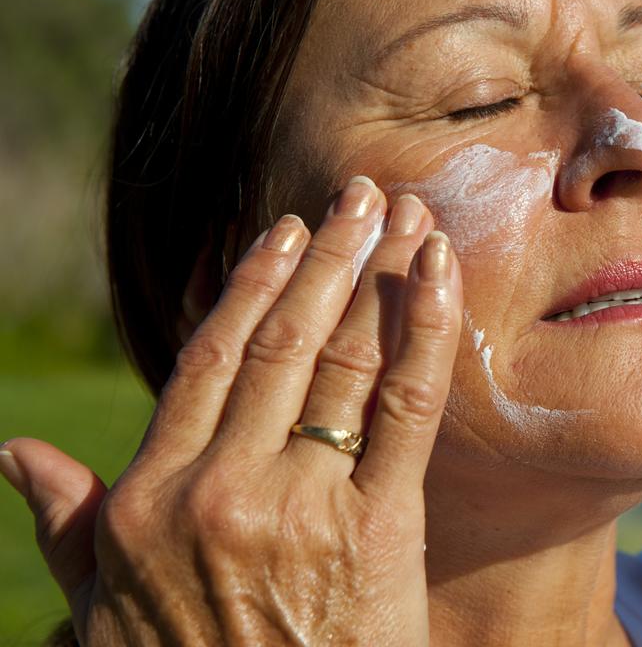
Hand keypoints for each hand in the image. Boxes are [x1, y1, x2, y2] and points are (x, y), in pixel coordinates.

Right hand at [0, 179, 460, 643]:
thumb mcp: (105, 608)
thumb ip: (68, 525)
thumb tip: (15, 453)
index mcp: (154, 496)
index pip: (209, 359)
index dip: (252, 286)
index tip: (283, 233)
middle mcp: (225, 487)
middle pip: (283, 342)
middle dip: (329, 258)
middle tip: (361, 195)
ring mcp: (304, 505)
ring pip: (344, 361)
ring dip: (380, 276)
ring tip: (407, 217)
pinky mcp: (380, 530)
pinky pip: (408, 410)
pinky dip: (427, 333)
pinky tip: (441, 274)